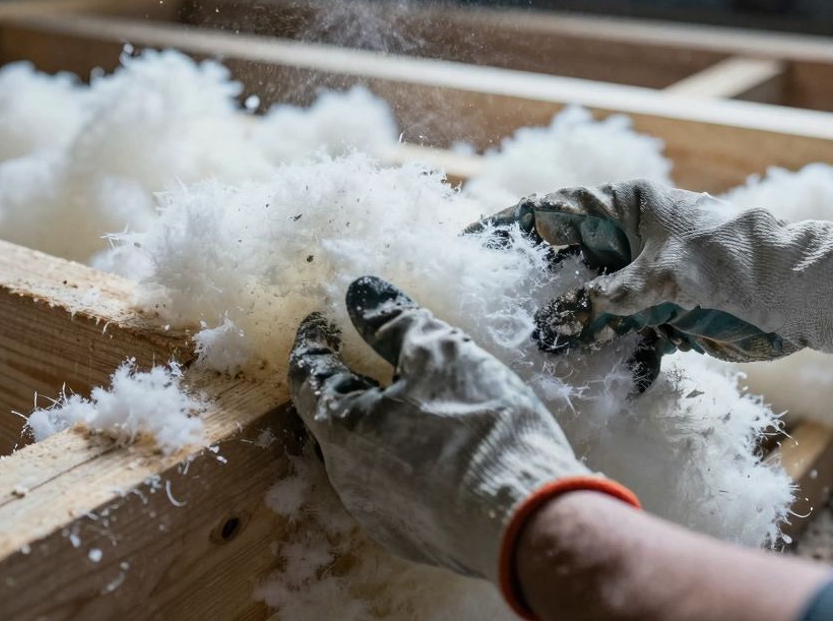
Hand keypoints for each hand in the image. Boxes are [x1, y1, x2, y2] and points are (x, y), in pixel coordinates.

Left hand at [289, 276, 637, 611]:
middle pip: (333, 419)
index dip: (313, 344)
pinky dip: (408, 459)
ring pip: (366, 458)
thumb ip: (393, 320)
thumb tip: (360, 292)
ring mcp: (380, 516)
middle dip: (348, 384)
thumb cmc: (478, 426)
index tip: (320, 323)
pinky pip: (398, 489)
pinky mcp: (414, 540)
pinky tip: (442, 449)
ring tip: (411, 401)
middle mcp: (348, 479)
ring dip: (380, 424)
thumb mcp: (438, 352)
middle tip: (367, 358)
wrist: (526, 519)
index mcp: (341, 430)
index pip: (306, 377)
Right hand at [472, 181, 832, 361]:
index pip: (552, 212)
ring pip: (587, 306)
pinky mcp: (661, 317)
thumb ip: (604, 300)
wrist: (804, 298)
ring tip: (531, 355)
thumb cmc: (737, 265)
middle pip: (564, 264)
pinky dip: (605, 355)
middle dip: (532, 291)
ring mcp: (643, 281)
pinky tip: (588, 374)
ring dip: (566, 331)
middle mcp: (627, 243)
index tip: (471, 246)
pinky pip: (618, 337)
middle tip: (493, 317)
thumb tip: (551, 324)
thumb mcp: (664, 278)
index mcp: (625, 209)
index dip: (510, 227)